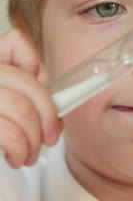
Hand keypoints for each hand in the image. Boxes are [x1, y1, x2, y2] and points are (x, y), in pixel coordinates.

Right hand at [0, 29, 62, 168]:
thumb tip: (58, 99)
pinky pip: (7, 134)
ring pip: (21, 109)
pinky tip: (16, 158)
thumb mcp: (14, 107)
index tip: (42, 94)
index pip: (15, 42)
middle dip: (47, 116)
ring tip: (30, 154)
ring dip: (34, 140)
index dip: (35, 69)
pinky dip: (19, 150)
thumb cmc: (2, 134)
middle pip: (28, 83)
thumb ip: (30, 93)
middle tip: (49, 138)